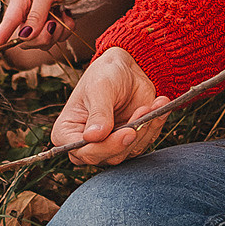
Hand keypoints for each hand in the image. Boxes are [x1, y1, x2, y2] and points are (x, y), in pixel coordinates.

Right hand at [0, 0, 71, 49]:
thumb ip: (37, 12)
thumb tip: (26, 35)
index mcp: (19, 3)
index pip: (7, 23)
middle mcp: (26, 18)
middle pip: (28, 41)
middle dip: (43, 35)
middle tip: (53, 22)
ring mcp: (38, 26)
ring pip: (44, 43)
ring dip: (57, 31)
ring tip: (61, 13)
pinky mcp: (51, 30)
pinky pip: (59, 39)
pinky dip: (66, 29)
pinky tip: (66, 16)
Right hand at [50, 47, 169, 166]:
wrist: (126, 68)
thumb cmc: (105, 74)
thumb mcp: (100, 88)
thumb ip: (98, 113)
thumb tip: (92, 137)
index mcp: (67, 132)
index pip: (82, 152)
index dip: (105, 147)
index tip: (127, 132)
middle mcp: (86, 144)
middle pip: (107, 157)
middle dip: (129, 137)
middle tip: (143, 114)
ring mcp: (109, 145)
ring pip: (129, 151)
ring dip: (145, 129)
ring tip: (150, 105)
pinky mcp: (129, 142)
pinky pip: (145, 142)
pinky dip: (154, 125)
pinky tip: (158, 106)